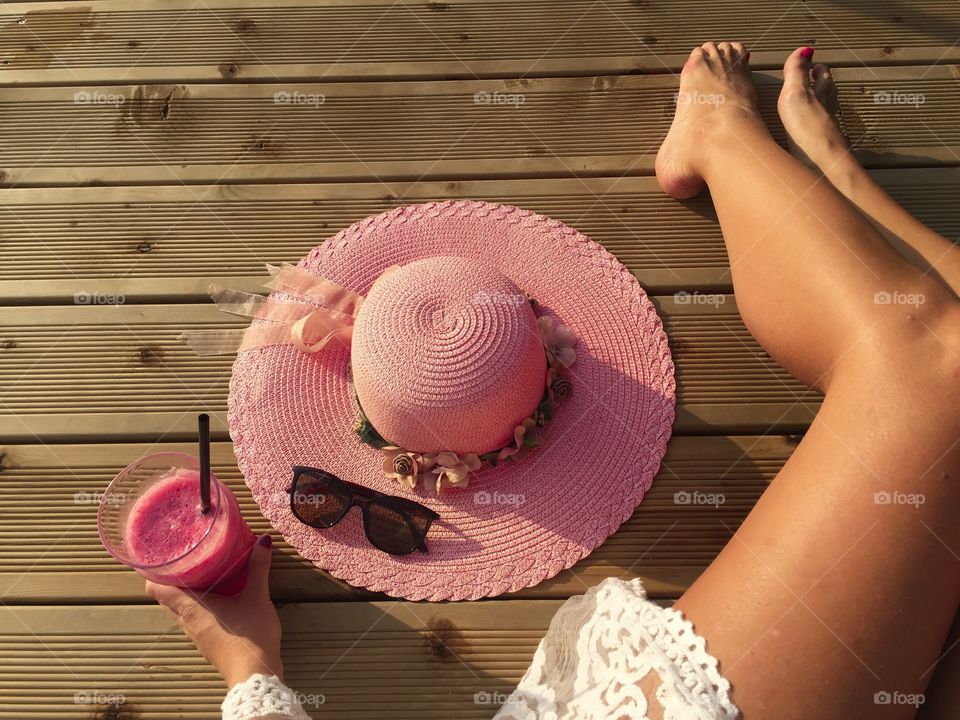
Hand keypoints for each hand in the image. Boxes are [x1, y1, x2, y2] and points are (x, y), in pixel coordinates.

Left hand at [145, 533, 282, 687]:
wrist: (254, 674)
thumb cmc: (249, 634)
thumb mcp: (257, 597)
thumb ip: (258, 568)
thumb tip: (263, 540)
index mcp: (191, 607)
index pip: (156, 589)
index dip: (152, 573)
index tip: (160, 557)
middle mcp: (187, 621)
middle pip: (167, 599)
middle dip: (171, 580)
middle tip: (184, 560)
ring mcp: (196, 635)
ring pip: (181, 611)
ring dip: (185, 596)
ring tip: (200, 576)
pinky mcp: (207, 644)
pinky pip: (194, 621)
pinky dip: (198, 608)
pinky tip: (216, 600)